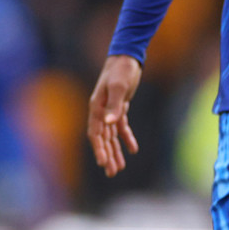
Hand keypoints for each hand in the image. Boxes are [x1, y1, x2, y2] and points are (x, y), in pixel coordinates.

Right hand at [87, 55, 141, 176]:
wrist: (127, 57)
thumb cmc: (121, 71)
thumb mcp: (119, 87)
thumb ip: (115, 105)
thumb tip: (109, 121)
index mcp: (96, 107)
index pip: (95, 133)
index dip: (99, 149)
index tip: (103, 163)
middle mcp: (101, 111)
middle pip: (103, 138)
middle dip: (107, 155)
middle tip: (112, 172)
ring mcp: (110, 109)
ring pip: (111, 136)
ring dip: (115, 151)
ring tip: (120, 168)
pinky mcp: (120, 107)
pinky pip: (121, 127)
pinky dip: (126, 138)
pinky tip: (133, 149)